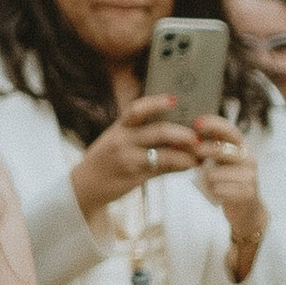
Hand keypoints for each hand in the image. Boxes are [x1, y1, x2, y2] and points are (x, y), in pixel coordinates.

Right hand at [70, 93, 198, 218]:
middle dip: (182, 134)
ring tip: (199, 155)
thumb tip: (174, 121)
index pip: (136, 109)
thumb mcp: (117, 139)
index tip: (174, 99)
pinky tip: (189, 165)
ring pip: (165, 155)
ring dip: (186, 155)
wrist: (86, 185)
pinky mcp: (135, 177)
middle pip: (159, 132)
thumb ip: (139, 130)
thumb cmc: (106, 158)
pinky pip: (163, 170)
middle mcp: (123, 141)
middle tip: (196, 136)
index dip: (156, 103)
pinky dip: (179, 166)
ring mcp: (129, 160)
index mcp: (120, 127)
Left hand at [187, 114, 266, 261]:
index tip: (196, 123)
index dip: (214, 124)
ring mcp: (250, 176)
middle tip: (194, 157)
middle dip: (201, 152)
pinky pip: (218, 190)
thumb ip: (209, 151)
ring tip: (212, 185)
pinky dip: (213, 194)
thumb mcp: (221, 163)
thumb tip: (182, 140)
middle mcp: (249, 159)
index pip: (230, 130)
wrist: (248, 211)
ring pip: (214, 174)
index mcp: (243, 148)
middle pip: (219, 150)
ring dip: (207, 181)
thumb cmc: (228, 184)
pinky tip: (218, 196)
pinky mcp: (248, 193)